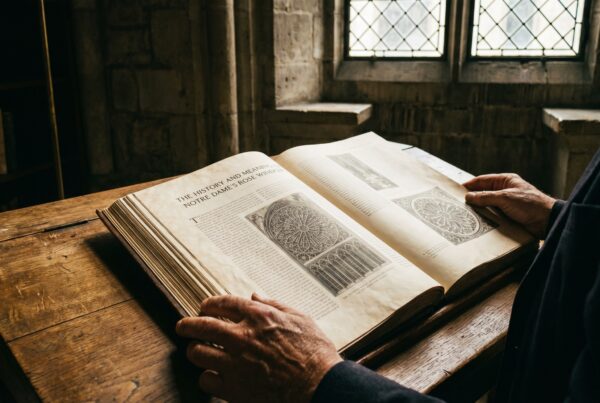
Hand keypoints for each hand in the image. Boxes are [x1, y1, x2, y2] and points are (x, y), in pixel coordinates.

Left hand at [176, 293, 341, 402]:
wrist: (320, 387)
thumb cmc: (315, 354)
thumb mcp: (301, 319)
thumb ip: (275, 305)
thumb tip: (255, 296)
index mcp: (259, 316)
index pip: (223, 303)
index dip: (209, 304)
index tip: (204, 307)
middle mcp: (242, 337)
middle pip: (202, 326)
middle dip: (188, 325)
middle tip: (183, 327)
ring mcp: (235, 363)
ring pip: (198, 353)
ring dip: (196, 351)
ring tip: (197, 352)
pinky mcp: (234, 389)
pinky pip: (206, 381)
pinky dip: (207, 378)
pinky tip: (213, 377)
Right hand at [463, 173, 555, 238]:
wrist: (547, 221)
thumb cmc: (531, 205)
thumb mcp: (506, 198)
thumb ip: (486, 197)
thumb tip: (469, 197)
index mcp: (506, 181)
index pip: (483, 180)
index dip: (470, 184)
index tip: (457, 190)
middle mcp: (506, 191)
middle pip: (484, 193)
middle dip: (472, 198)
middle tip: (458, 204)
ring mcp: (507, 204)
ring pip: (488, 205)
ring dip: (479, 209)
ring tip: (465, 214)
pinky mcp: (509, 216)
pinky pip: (493, 215)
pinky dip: (485, 218)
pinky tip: (477, 222)